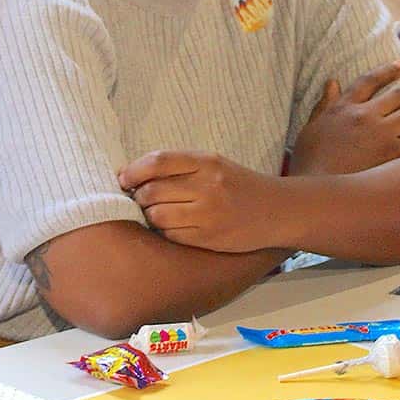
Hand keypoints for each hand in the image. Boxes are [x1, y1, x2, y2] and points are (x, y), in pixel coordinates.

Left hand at [119, 149, 284, 253]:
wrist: (276, 210)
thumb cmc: (238, 185)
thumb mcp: (214, 164)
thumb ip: (179, 167)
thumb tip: (130, 175)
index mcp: (207, 161)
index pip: (158, 161)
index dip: (133, 171)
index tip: (123, 178)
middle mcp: (207, 186)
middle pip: (152, 191)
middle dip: (140, 197)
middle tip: (142, 199)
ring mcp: (208, 214)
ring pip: (157, 216)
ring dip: (151, 216)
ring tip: (159, 213)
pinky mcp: (208, 238)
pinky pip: (171, 235)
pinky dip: (166, 231)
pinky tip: (175, 226)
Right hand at [289, 60, 399, 176]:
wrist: (316, 186)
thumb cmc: (309, 159)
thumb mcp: (311, 126)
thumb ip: (323, 103)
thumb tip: (331, 82)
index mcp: (344, 106)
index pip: (369, 81)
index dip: (387, 71)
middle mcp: (365, 115)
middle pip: (398, 95)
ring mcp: (379, 133)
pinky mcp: (390, 153)